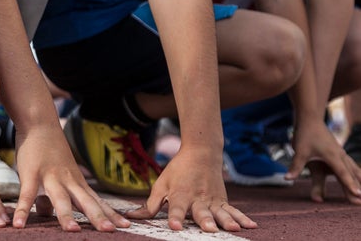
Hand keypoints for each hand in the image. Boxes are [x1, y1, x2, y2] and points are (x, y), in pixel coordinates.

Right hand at [11, 124, 131, 231]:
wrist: (40, 122)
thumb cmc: (49, 150)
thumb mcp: (57, 175)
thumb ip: (54, 196)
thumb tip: (47, 215)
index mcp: (77, 182)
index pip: (98, 201)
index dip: (111, 214)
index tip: (126, 227)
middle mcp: (68, 181)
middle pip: (86, 201)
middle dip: (98, 217)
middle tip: (111, 232)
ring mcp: (50, 177)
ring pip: (61, 199)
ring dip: (67, 216)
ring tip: (74, 232)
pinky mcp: (31, 174)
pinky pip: (27, 196)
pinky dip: (23, 211)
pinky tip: (18, 225)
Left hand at [125, 147, 257, 231]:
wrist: (201, 153)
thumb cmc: (178, 171)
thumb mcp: (161, 185)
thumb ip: (149, 204)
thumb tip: (130, 217)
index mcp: (180, 195)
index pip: (175, 208)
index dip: (174, 217)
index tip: (174, 227)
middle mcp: (197, 198)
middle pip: (201, 211)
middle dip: (205, 221)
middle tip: (208, 229)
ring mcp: (212, 200)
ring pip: (220, 212)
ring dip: (226, 221)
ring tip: (232, 230)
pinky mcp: (223, 201)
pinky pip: (234, 210)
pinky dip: (242, 218)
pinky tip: (251, 226)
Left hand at [286, 118, 360, 203]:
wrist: (310, 119)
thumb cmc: (305, 134)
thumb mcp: (299, 151)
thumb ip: (295, 166)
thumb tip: (287, 178)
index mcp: (332, 156)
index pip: (343, 173)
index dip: (350, 184)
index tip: (358, 194)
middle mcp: (340, 156)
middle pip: (351, 174)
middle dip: (357, 187)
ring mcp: (341, 154)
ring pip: (354, 169)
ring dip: (359, 180)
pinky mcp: (339, 153)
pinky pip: (351, 165)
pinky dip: (356, 173)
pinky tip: (358, 178)